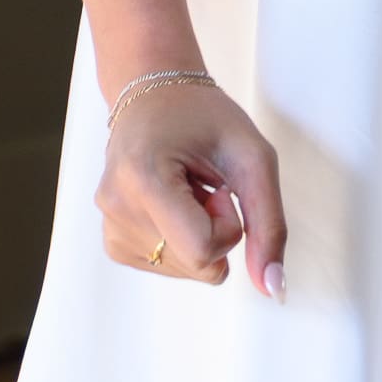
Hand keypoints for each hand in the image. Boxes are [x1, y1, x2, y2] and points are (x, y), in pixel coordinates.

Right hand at [96, 76, 287, 298]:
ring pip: (184, 271)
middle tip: (205, 185)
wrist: (156, 92)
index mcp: (142, 177)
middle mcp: (116, 206)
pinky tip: (174, 203)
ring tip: (186, 188)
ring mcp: (109, 226)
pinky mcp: (112, 241)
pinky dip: (182, 241)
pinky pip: (167, 266)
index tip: (221, 187)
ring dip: (198, 234)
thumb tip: (272, 288)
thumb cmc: (202, 115)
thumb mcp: (252, 155)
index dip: (229, 225)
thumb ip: (269, 223)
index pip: (203, 251)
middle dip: (216, 231)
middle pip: (196, 266)